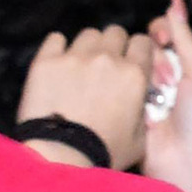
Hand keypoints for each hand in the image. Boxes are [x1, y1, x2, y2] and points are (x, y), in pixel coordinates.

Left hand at [17, 25, 150, 170]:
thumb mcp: (140, 138)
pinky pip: (55, 39)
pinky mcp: (47, 61)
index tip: (131, 63)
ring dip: (88, 47)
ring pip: (88, 34)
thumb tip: (142, 102)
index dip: (137, 51)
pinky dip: (58, 48)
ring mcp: (76, 56)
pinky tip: (58, 63)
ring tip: (80, 67)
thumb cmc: (104, 152)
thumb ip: (144, 112)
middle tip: (105, 67)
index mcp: (134, 74)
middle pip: (115, 32)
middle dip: (113, 46)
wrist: (59, 159)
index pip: (142, 41)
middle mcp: (108, 58)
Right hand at [145, 0, 191, 191]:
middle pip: (148, 44)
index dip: (162, 29)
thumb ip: (185, 37)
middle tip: (167, 80)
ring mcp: (146, 91)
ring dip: (147, 76)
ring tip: (160, 96)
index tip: (162, 37)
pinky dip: (130, 89)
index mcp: (188, 63)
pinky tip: (144, 105)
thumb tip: (174, 0)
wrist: (184, 164)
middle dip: (157, 57)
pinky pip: (121, 84)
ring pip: (134, 63)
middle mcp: (166, 74)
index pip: (166, 30)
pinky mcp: (127, 107)